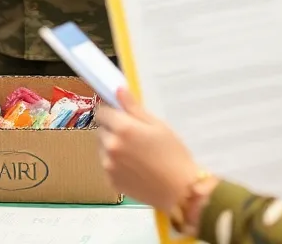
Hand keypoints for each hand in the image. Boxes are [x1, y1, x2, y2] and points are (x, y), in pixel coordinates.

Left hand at [100, 89, 204, 212]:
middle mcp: (110, 146)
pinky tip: (134, 167)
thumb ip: (133, 108)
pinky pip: (106, 164)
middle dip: (112, 128)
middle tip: (132, 135)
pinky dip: (114, 163)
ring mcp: (108, 165)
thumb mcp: (157, 125)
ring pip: (102, 147)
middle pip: (101, 129)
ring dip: (111, 145)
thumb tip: (118, 90)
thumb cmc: (173, 154)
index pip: (101, 111)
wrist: (180, 191)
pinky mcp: (110, 181)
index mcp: (122, 128)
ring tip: (134, 153)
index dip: (111, 111)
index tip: (122, 115)